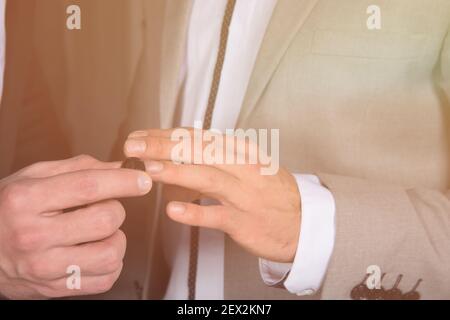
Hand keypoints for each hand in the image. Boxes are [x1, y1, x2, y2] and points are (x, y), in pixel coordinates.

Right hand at [0, 155, 151, 298]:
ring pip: (111, 254)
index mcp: (26, 200)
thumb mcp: (33, 178)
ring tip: (100, 232)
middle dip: (116, 209)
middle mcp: (34, 236)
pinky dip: (111, 263)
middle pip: (105, 219)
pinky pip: (106, 279)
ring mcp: (44, 267)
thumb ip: (79, 168)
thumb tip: (121, 167)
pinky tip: (96, 251)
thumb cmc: (8, 210)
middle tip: (105, 206)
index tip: (142, 178)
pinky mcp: (55, 289)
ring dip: (116, 238)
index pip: (88, 186)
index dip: (123, 180)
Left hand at [124, 129, 300, 262]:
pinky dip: (195, 212)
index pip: (198, 137)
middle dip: (164, 146)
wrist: (304, 222)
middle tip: (134, 145)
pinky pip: (218, 216)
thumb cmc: (270, 192)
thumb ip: (216, 156)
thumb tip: (177, 149)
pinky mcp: (245, 222)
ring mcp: (245, 195)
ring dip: (178, 172)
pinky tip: (173, 209)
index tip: (141, 135)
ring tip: (150, 169)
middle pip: (201, 152)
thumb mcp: (247, 164)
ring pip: (209, 178)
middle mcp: (243, 168)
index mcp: (241, 151)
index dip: (166, 135)